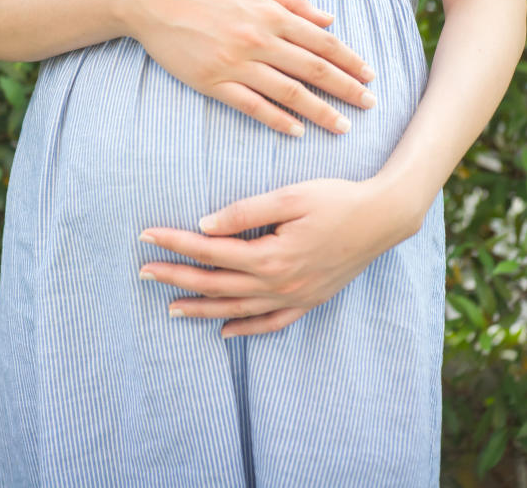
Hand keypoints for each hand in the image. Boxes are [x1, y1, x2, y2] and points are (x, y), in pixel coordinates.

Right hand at [116, 0, 376, 135]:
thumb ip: (290, 0)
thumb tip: (327, 18)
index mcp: (270, 13)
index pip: (321, 41)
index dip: (349, 60)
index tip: (369, 75)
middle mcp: (259, 39)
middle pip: (313, 69)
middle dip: (346, 88)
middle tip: (370, 104)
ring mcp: (237, 63)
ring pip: (289, 92)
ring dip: (320, 111)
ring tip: (343, 126)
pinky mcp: (214, 82)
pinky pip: (252, 105)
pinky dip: (277, 119)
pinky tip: (296, 131)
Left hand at [137, 175, 425, 337]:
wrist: (383, 219)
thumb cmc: (336, 199)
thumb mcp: (290, 196)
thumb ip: (245, 212)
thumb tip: (204, 227)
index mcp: (270, 255)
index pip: (209, 252)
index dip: (175, 244)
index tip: (146, 236)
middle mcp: (278, 283)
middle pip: (215, 284)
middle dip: (176, 278)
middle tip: (143, 272)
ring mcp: (294, 297)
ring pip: (237, 309)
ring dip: (201, 309)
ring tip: (171, 308)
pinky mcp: (308, 302)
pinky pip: (271, 324)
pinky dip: (245, 328)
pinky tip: (225, 330)